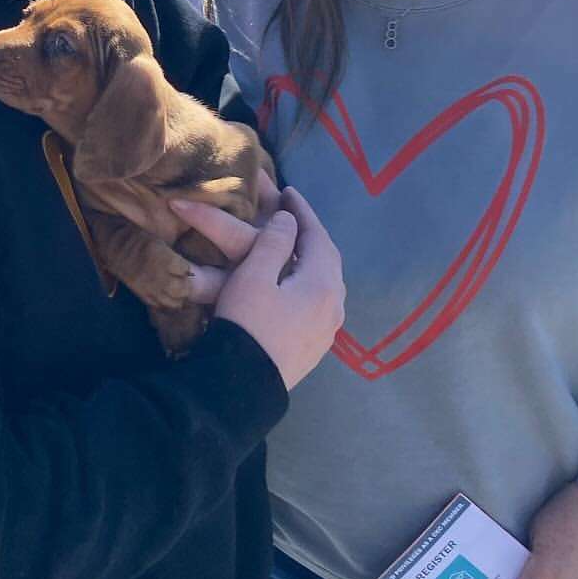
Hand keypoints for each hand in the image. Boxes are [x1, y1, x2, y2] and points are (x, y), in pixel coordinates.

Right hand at [173, 187, 344, 389]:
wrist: (243, 386)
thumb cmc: (248, 324)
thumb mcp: (254, 276)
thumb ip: (274, 243)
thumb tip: (289, 222)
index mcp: (322, 284)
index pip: (317, 236)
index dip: (302, 212)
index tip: (289, 192)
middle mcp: (334, 305)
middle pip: (328, 259)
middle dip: (311, 234)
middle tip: (292, 215)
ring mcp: (328, 329)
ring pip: (326, 282)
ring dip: (312, 259)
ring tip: (293, 246)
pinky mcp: (316, 346)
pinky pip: (320, 302)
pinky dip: (309, 282)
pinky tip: (294, 284)